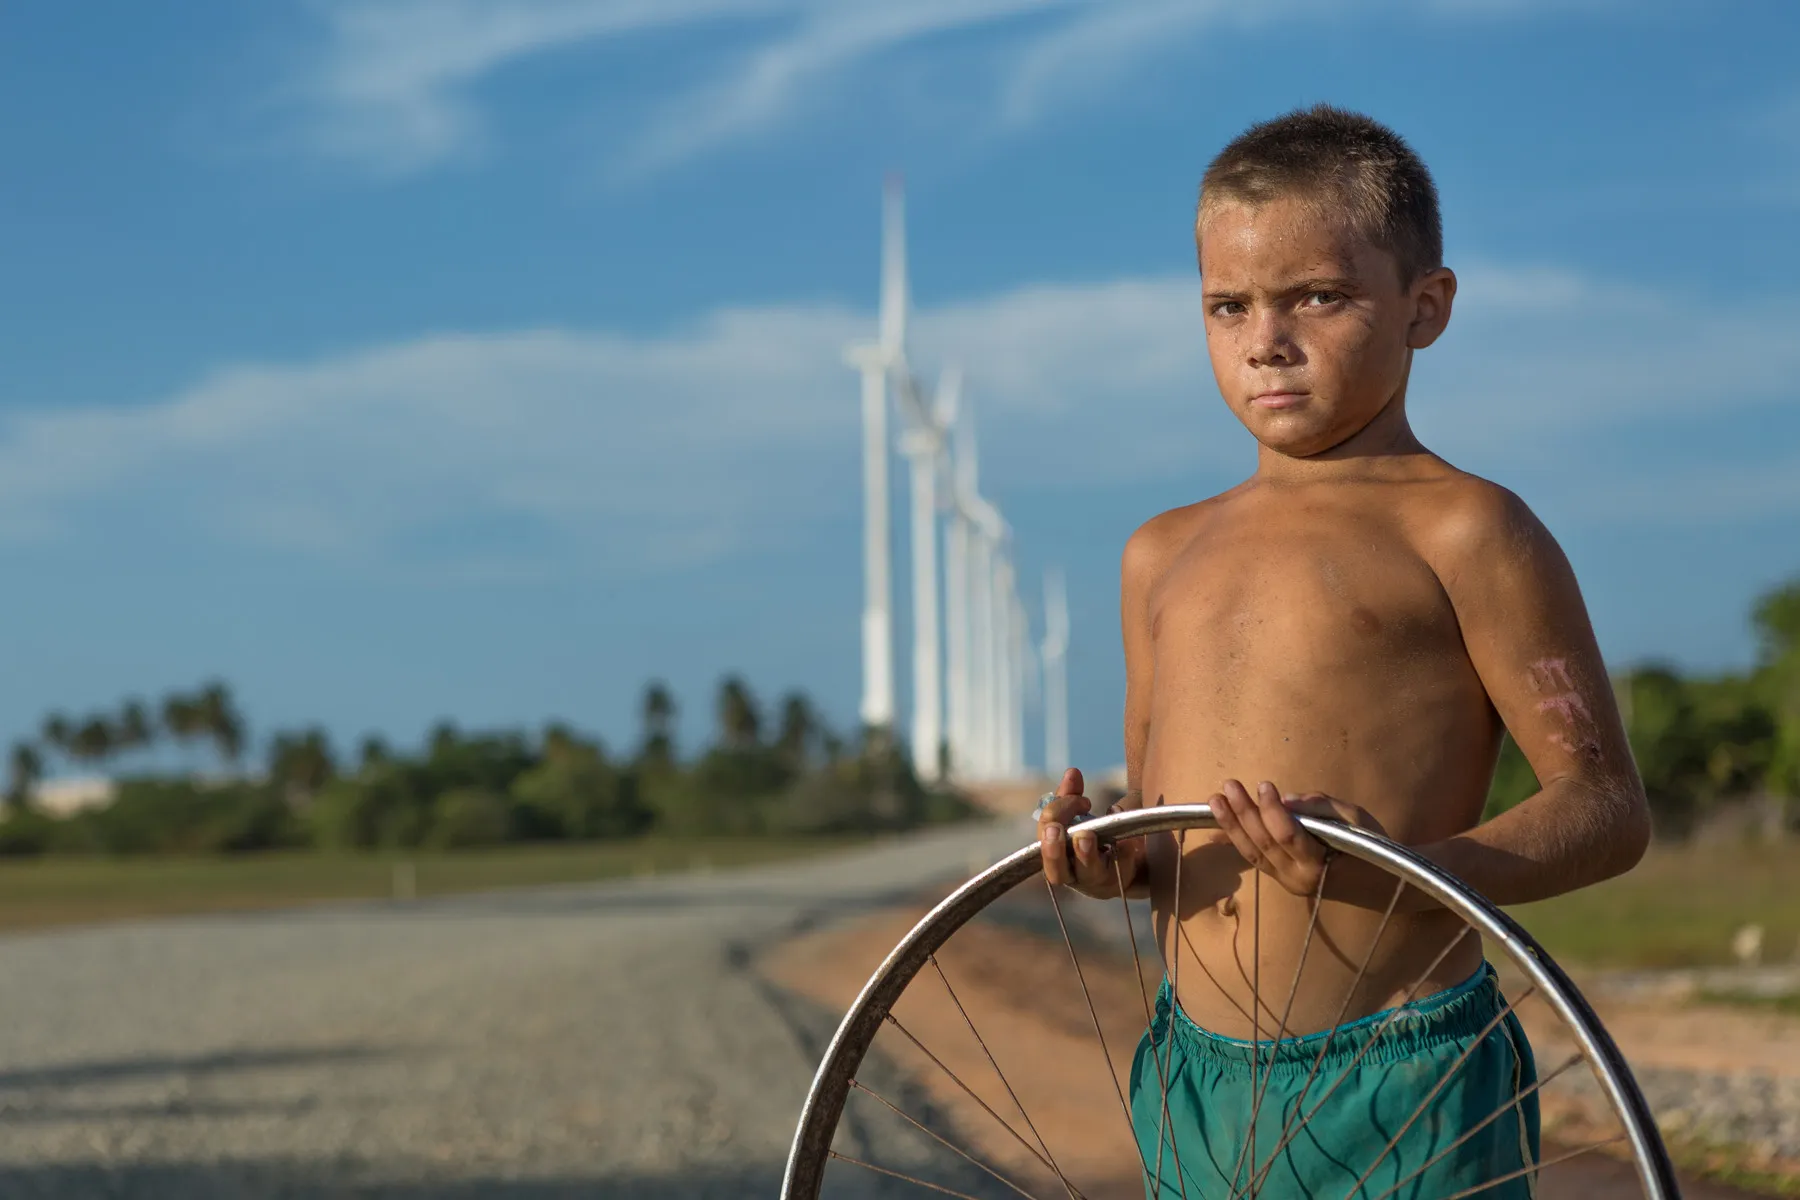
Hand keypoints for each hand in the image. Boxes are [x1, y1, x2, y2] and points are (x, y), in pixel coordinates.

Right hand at [1038, 767, 1147, 898]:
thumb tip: (1071, 772)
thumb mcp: (1079, 816)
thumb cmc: (1097, 838)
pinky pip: (1120, 865)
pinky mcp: (1121, 880)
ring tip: (1087, 836)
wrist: (1132, 862)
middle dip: (1053, 847)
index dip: (1058, 813)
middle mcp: (1071, 873)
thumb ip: (1071, 796)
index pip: (1043, 837)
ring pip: (1086, 871)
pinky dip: (1124, 849)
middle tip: (1056, 828)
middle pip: (1054, 869)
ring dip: (1085, 852)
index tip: (1083, 800)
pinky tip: (1129, 838)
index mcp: (1054, 856)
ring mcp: (1096, 879)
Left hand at [1210, 780, 1385, 897]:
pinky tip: (1214, 829)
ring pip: (1252, 854)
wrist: (1379, 884)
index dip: (1272, 810)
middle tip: (1229, 786)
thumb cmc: (1371, 845)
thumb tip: (1285, 800)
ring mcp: (1287, 882)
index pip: (1288, 836)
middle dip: (1243, 814)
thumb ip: (1321, 807)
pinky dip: (1235, 842)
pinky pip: (1254, 858)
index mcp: (1320, 864)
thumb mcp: (1356, 819)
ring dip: (1232, 826)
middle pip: (1263, 844)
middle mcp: (1298, 878)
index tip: (1264, 785)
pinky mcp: (1281, 879)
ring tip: (1215, 800)